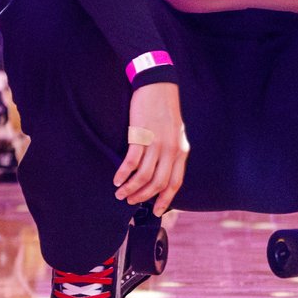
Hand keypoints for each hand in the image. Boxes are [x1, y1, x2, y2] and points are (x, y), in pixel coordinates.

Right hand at [113, 81, 187, 214]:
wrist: (158, 86)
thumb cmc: (164, 110)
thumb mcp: (175, 133)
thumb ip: (171, 152)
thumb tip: (162, 171)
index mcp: (181, 151)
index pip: (175, 182)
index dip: (165, 199)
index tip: (156, 211)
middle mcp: (171, 150)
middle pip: (158, 183)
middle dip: (143, 196)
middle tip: (131, 201)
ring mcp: (156, 144)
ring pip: (143, 176)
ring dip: (130, 188)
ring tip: (120, 194)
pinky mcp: (141, 136)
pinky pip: (131, 162)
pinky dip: (123, 174)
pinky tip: (116, 179)